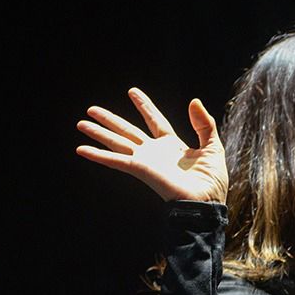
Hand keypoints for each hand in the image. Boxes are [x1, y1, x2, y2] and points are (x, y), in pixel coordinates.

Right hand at [76, 87, 227, 203]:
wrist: (206, 202)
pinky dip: (98, 155)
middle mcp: (155, 152)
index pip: (155, 121)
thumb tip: (194, 101)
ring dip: (99, 133)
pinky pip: (116, 160)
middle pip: (128, 131)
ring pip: (117, 142)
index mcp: (173, 146)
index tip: (132, 92)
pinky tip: (82, 149)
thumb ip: (204, 124)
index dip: (144, 107)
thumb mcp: (212, 147)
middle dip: (110, 120)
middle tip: (91, 109)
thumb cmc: (212, 181)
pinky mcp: (140, 170)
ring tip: (81, 123)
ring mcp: (146, 161)